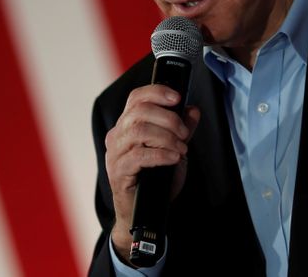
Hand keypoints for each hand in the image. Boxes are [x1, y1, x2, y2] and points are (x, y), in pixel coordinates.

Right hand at [104, 84, 200, 263]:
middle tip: (184, 133)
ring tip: (181, 148)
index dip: (157, 92)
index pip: (136, 97)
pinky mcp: (118, 171)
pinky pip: (139, 156)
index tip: (177, 97)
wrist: (144, 214)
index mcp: (127, 125)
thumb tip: (192, 109)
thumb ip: (182, 130)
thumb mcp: (174, 150)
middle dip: (168, 118)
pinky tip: (174, 158)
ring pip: (139, 130)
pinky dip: (161, 154)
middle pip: (139, 111)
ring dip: (166, 137)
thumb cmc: (155, 181)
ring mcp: (115, 153)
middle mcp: (117, 135)